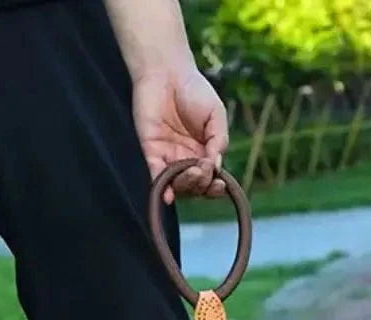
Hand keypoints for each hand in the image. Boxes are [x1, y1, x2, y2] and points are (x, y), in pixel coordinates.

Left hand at [133, 66, 228, 203]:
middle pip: (195, 186)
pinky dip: (162, 188)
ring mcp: (168, 157)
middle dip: (201, 183)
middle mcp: (186, 159)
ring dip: (187, 185)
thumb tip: (216, 167)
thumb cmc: (194, 90)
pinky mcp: (151, 152)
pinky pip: (156, 176)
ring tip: (193, 171)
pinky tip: (169, 196)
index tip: (219, 184)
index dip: (214, 187)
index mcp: (204, 152)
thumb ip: (218, 140)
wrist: (166, 72)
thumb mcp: (216, 115)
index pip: (210, 179)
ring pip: (178, 185)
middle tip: (203, 167)